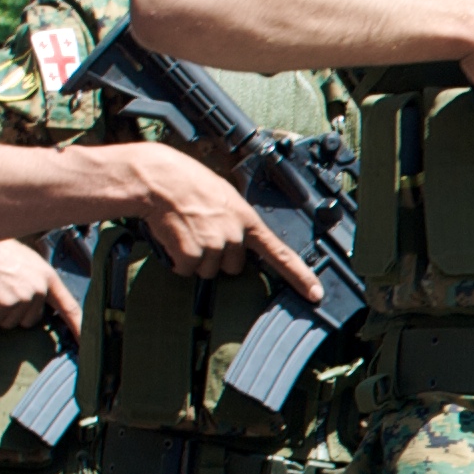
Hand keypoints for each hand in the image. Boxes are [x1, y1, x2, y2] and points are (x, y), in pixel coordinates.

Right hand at [0, 239, 78, 331]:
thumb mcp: (28, 264)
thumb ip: (39, 284)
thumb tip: (41, 307)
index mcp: (48, 277)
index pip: (69, 307)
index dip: (78, 328)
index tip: (84, 345)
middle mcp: (40, 288)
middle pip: (30, 321)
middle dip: (14, 314)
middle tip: (1, 294)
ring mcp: (23, 296)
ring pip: (10, 323)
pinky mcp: (4, 303)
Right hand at [132, 150, 317, 296]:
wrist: (159, 178)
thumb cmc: (188, 183)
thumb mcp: (225, 197)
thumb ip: (238, 221)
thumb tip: (238, 243)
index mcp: (247, 219)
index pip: (280, 253)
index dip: (300, 276)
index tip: (315, 294)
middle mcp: (235, 234)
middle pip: (233, 267)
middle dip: (217, 256)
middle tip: (200, 230)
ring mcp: (214, 244)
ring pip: (208, 271)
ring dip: (195, 257)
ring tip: (185, 229)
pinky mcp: (191, 253)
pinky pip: (186, 270)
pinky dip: (177, 260)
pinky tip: (174, 236)